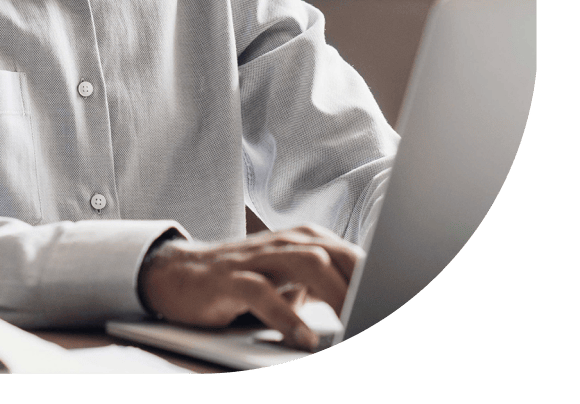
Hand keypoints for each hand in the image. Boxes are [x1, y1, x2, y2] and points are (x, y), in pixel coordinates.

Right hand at [138, 224, 363, 350]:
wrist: (183, 274)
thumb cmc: (249, 280)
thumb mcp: (293, 282)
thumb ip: (330, 288)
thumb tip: (370, 305)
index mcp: (307, 240)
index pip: (353, 255)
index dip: (379, 278)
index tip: (396, 300)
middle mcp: (287, 242)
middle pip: (336, 256)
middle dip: (364, 285)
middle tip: (379, 313)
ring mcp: (259, 258)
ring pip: (307, 264)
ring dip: (336, 295)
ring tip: (354, 324)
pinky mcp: (231, 279)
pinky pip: (263, 294)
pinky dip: (287, 317)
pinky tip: (303, 340)